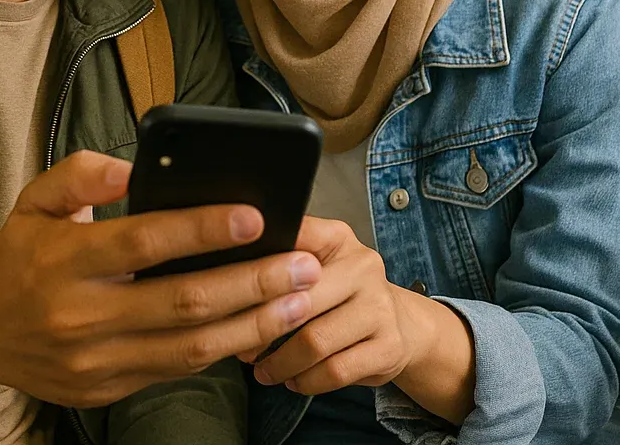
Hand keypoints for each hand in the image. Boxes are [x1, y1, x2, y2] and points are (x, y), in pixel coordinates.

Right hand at [0, 150, 321, 408]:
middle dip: (252, 284)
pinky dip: (223, 349)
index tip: (255, 216)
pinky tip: (259, 326)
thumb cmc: (19, 255)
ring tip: (299, 301)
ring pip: (189, 348)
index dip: (202, 230)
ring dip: (253, 325)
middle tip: (304, 265)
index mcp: (63, 261)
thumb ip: (81, 174)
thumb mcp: (35, 200)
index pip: (143, 243)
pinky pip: (175, 371)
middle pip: (181, 302)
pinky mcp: (106, 391)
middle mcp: (79, 316)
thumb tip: (130, 165)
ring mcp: (94, 361)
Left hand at [242, 217, 420, 393]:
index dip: (260, 264)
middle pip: (300, 298)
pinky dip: (307, 381)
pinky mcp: (388, 347)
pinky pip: (335, 371)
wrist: (399, 325)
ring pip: (315, 341)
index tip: (229, 287)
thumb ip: (279, 262)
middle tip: (240, 348)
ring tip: (263, 370)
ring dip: (281, 363)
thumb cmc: (340, 295)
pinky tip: (293, 380)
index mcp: (337, 238)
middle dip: (262, 329)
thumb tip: (220, 276)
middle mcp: (363, 267)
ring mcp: (380, 308)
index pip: (295, 239)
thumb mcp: (317, 266)